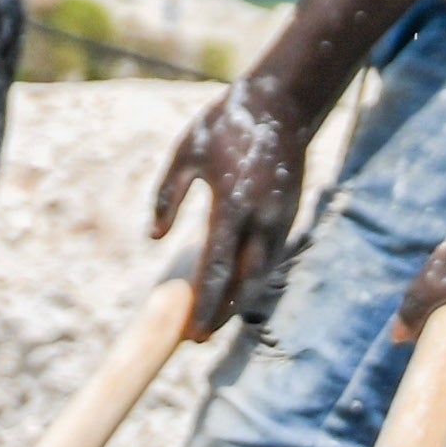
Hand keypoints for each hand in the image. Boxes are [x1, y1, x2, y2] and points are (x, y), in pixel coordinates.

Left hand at [155, 86, 313, 332]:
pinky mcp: (290, 218)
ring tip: (210, 322)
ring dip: (237, 302)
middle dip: (222, 315)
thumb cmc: (225, 128)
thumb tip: (156, 238)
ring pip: (261, 276)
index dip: (204, 304)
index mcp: (232, 203)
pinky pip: (270, 259)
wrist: (282, 106)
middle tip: (197, 340)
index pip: (217, 267)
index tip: (190, 332)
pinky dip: (251, 280)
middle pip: (244, 284)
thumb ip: (167, 196)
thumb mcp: (185, 153)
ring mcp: (280, 221)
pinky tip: (232, 292)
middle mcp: (261, 219)